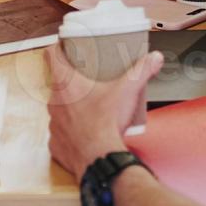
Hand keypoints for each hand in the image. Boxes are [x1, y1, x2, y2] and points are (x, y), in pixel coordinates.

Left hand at [46, 44, 163, 181]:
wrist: (99, 159)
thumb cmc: (106, 124)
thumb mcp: (127, 90)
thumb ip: (142, 71)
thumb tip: (154, 58)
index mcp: (65, 83)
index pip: (51, 54)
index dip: (58, 47)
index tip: (67, 46)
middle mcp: (54, 101)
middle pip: (57, 81)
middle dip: (72, 78)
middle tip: (88, 76)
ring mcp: (53, 123)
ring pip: (59, 107)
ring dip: (71, 105)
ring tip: (90, 104)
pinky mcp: (55, 143)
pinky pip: (61, 131)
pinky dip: (72, 129)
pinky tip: (85, 129)